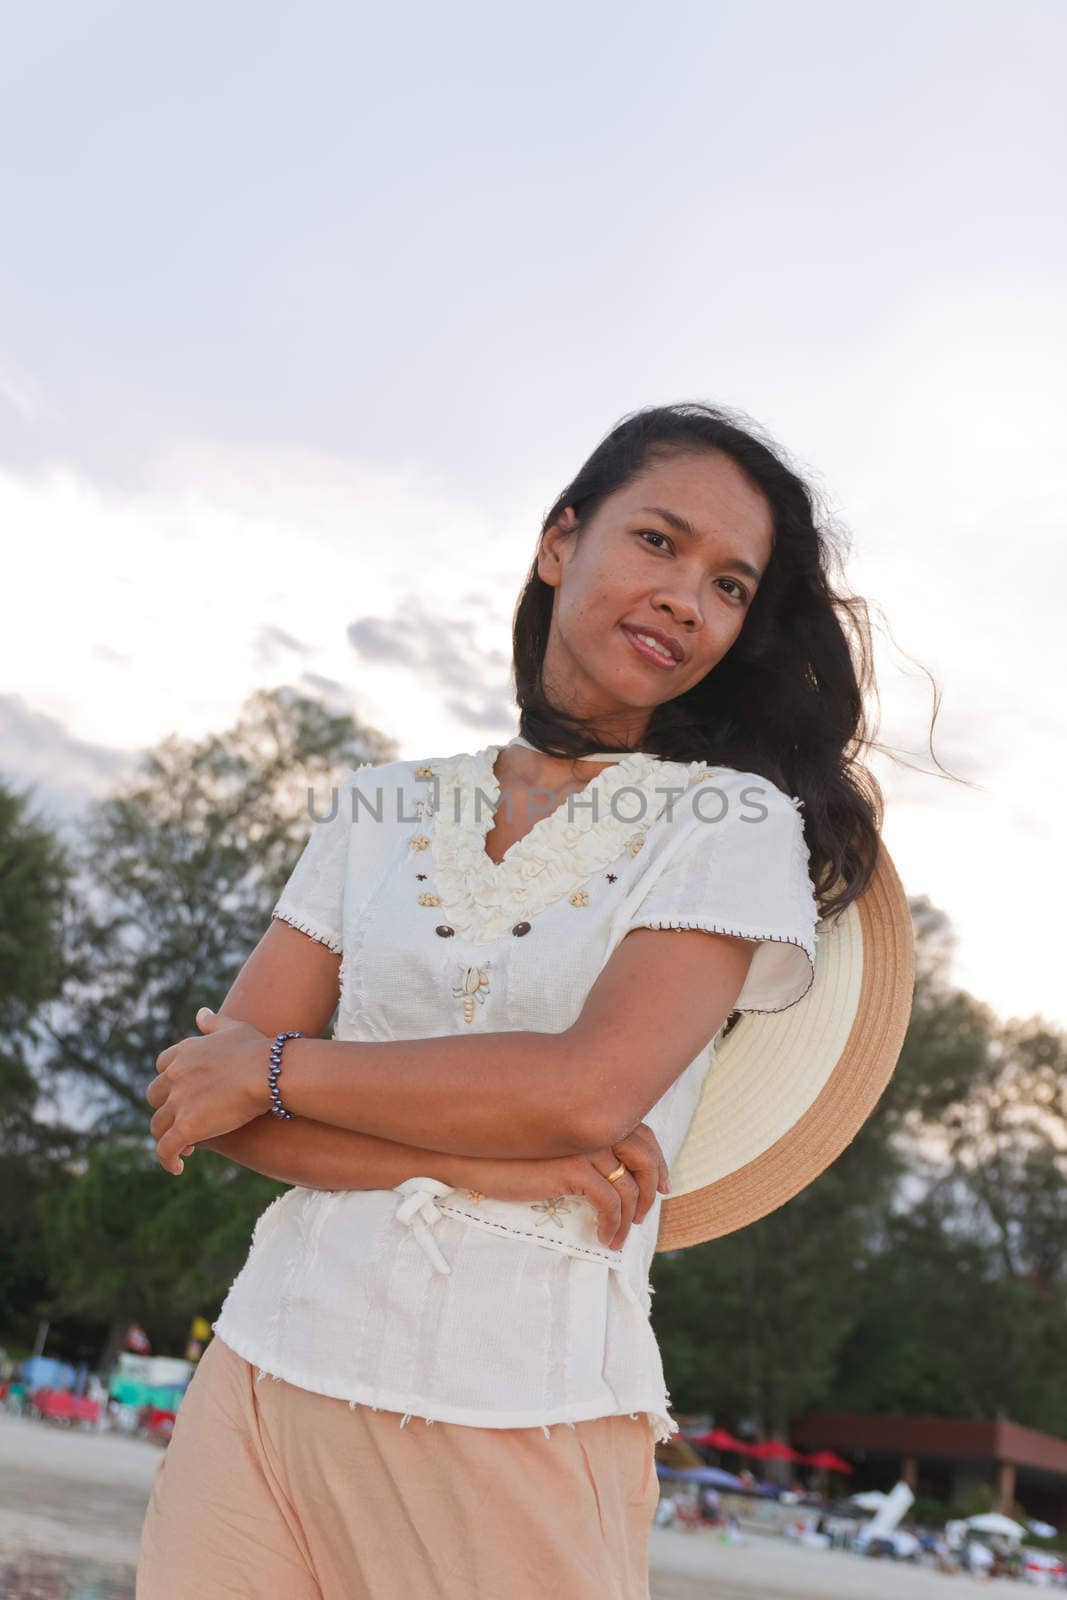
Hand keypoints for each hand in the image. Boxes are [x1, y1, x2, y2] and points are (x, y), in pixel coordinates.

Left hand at [146, 1008, 270, 1175]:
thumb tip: (201, 1012)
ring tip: (183, 1148)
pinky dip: (168, 1160)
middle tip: (182, 1120)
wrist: (268, 1072)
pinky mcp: (186, 1127)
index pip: (162, 1066)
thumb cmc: (258, 1049)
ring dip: (167, 1136)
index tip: (182, 1092)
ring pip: (158, 1125)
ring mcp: (178, 1102)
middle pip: (155, 1096)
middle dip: (165, 1109)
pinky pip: (166, 1149)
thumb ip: (213, 1022)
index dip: (170, 1082)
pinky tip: (177, 1168)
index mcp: (184, 1052)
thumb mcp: (234, 1028)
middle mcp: (175, 1076)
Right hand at [463, 1121, 670, 1250]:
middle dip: (653, 1187)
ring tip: (618, 1237)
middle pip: (645, 1156)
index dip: (658, 1161)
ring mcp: (585, 1144)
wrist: (469, 1153)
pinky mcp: (572, 1168)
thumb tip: (609, 1170)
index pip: (642, 1133)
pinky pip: (610, 1203)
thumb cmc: (506, 1152)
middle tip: (647, 1214)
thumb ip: (579, 1146)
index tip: (662, 1186)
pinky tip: (604, 1237)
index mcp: (592, 1113)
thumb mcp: (552, 1145)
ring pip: (630, 1185)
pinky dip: (613, 1224)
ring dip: (631, 1217)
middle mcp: (594, 1123)